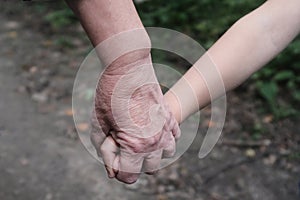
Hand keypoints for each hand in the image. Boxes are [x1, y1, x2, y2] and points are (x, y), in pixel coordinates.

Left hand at [91, 53, 179, 183]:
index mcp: (136, 146)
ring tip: (139, 140)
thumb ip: (105, 152)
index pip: (130, 176)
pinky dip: (166, 138)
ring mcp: (165, 128)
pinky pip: (175, 136)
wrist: (127, 66)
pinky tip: (153, 130)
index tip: (111, 154)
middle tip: (122, 145)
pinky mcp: (169, 115)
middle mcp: (155, 141)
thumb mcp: (99, 125)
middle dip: (135, 164)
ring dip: (152, 153)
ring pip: (166, 155)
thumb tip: (112, 171)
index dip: (117, 170)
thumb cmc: (109, 95)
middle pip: (150, 169)